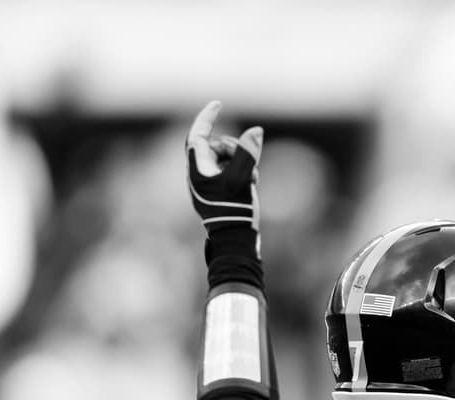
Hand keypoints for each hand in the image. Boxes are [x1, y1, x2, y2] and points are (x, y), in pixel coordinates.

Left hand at [186, 100, 263, 256]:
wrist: (235, 240)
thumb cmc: (234, 211)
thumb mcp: (243, 178)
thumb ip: (248, 153)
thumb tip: (256, 130)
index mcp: (198, 170)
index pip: (198, 135)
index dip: (206, 118)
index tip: (218, 104)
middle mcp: (200, 175)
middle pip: (217, 147)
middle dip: (236, 149)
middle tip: (251, 161)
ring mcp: (209, 184)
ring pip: (227, 159)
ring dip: (243, 163)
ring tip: (254, 179)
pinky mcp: (219, 192)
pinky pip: (230, 172)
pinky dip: (243, 173)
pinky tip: (253, 184)